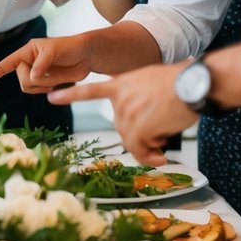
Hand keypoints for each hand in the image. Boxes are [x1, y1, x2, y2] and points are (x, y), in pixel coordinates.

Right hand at [0, 33, 93, 93]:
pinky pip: (38, 92)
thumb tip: (31, 76)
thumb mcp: (54, 50)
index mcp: (27, 51)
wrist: (86, 56)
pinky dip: (46, 88)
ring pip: (28, 88)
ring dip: (42, 84)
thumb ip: (42, 63)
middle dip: (36, 79)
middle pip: (21, 80)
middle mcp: (28, 62)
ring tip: (55, 76)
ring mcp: (36, 73)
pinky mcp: (44, 82)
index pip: (6, 63)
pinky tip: (56, 81)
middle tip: (50, 70)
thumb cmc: (70, 47)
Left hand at [47, 62, 195, 166]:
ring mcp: (126, 113)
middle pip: (122, 129)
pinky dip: (152, 157)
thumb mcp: (150, 83)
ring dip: (149, 147)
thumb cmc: (178, 83)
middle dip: (141, 137)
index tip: (51, 97)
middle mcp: (120, 99)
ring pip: (132, 142)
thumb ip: (139, 99)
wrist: (189, 84)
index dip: (70, 95)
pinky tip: (163, 156)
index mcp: (122, 83)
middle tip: (160, 135)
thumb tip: (144, 128)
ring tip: (165, 138)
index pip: (90, 90)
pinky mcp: (137, 128)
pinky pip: (142, 151)